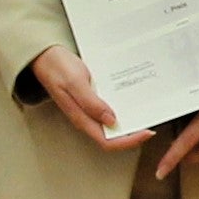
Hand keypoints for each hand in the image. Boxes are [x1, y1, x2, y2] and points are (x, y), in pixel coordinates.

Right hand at [28, 47, 142, 151]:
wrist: (46, 56)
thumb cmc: (57, 68)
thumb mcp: (75, 82)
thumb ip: (91, 102)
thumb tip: (111, 121)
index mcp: (81, 118)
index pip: (108, 142)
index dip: (128, 141)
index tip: (146, 132)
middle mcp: (87, 118)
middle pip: (113, 137)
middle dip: (134, 134)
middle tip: (151, 122)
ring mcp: (90, 110)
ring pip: (113, 124)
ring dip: (130, 121)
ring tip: (146, 112)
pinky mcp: (92, 100)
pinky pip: (110, 109)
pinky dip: (123, 108)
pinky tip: (132, 99)